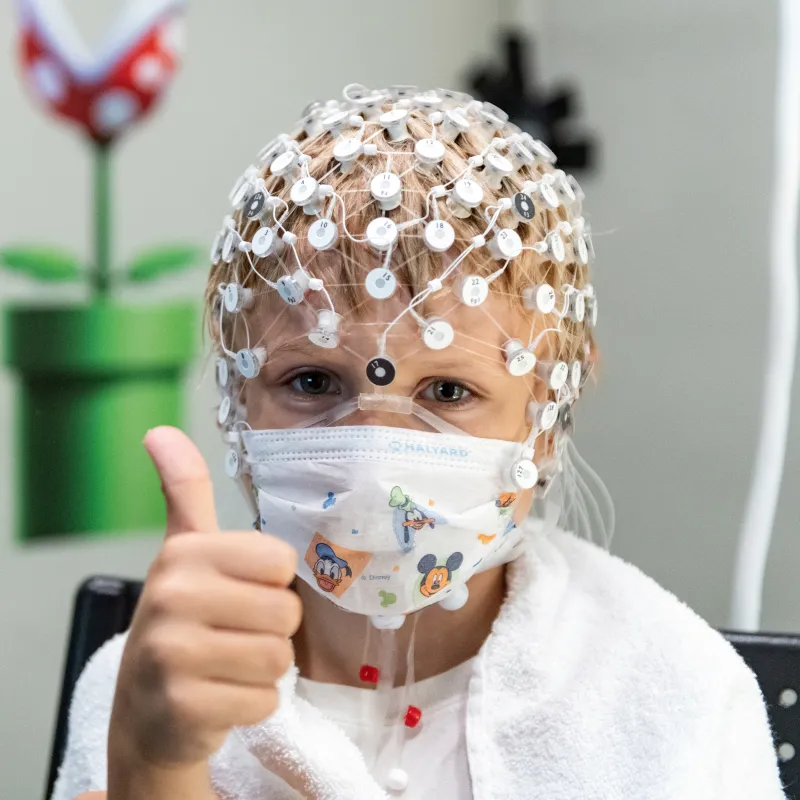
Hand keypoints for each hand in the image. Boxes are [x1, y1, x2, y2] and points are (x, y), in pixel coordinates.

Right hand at [108, 426, 299, 783]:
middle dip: (270, 631)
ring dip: (263, 669)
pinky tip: (219, 699)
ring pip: (278, 657)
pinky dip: (252, 705)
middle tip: (232, 637)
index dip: (270, 584)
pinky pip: (264, 700)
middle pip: (285, 611)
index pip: (280, 561)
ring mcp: (173, 655)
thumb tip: (161, 431)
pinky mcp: (185, 707)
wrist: (146, 713)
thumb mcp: (184, 552)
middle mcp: (173, 596)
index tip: (238, 595)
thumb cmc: (182, 623)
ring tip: (226, 667)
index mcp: (185, 553)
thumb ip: (184, 492)